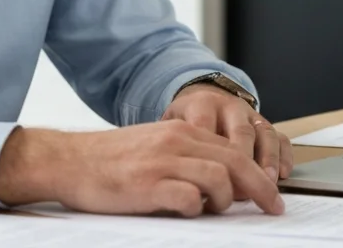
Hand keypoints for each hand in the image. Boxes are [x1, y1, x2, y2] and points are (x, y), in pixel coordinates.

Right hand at [0, 121, 284, 217]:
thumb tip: (223, 182)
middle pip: (235, 163)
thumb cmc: (110, 161)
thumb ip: (186, 157)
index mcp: (180, 131)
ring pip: (218, 179)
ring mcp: (163, 163)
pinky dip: (196, 209)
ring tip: (212, 210)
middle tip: (274, 208)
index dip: (257, 174)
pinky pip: (188, 199)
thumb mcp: (155, 147)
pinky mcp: (148, 185)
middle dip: (260, 189)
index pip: (233, 150)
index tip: (270, 194)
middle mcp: (176, 141)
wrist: (68, 160)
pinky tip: (187, 211)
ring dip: (224, 200)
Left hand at [163, 83, 294, 183]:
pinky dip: (284, 155)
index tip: (210, 182)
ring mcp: (250, 114)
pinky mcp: (265, 123)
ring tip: (268, 181)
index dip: (210, 156)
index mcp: (201, 104)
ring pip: (264, 132)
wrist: (199, 99)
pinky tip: (284, 174)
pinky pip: (280, 136)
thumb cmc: (182, 124)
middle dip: (243, 160)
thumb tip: (179, 184)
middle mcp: (229, 106)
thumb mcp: (169, 127)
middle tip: (243, 187)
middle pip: (240, 130)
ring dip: (268, 158)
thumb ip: (173, 148)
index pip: (207, 126)